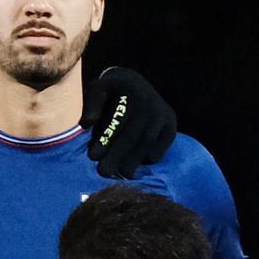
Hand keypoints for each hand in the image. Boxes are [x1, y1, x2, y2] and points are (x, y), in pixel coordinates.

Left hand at [83, 65, 177, 179]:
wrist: (136, 85)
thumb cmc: (111, 93)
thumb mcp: (98, 90)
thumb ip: (91, 104)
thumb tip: (87, 123)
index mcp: (130, 90)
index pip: (118, 119)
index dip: (106, 139)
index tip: (92, 156)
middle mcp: (150, 101)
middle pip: (133, 134)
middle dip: (117, 155)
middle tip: (103, 172)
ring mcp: (163, 113)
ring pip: (148, 142)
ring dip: (133, 161)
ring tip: (120, 174)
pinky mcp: (171, 125)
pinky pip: (162, 147)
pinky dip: (149, 158)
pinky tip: (136, 166)